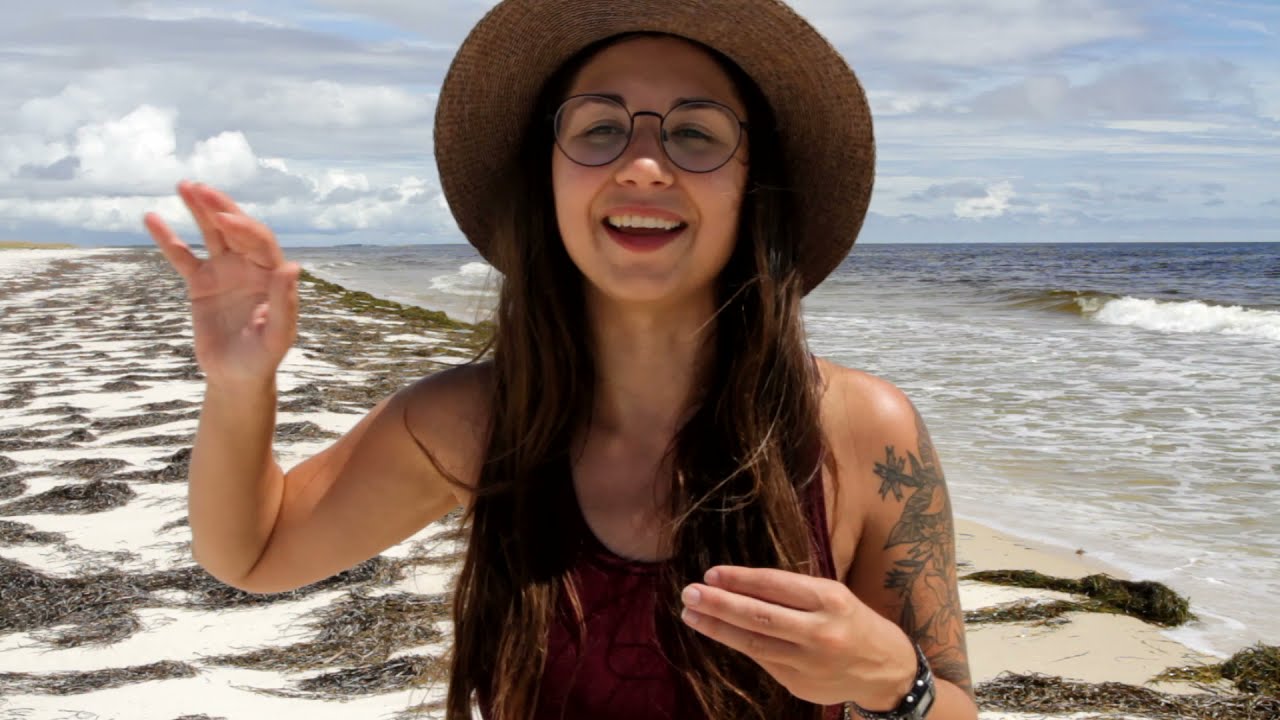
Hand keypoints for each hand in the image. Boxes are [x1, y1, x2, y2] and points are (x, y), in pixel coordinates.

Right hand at [144, 181, 300, 387]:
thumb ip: (284, 303)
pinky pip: (182, 256)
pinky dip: (168, 238)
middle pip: (235, 229)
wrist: (237, 376)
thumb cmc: (263, 358)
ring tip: (184, 185)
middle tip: (199, 187)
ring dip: (198, 210)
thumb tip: (292, 267)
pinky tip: (152, 218)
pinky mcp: (201, 284)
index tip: (224, 220)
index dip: (244, 228)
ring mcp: (225, 272)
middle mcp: (250, 267)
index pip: (259, 242)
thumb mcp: (277, 335)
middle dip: (219, 207)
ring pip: (211, 234)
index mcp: (272, 275)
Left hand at [680, 566, 916, 708]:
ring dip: (718, 628)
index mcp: (829, 599)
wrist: (886, 669)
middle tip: (689, 593)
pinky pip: (763, 661)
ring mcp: (808, 662)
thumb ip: (792, 592)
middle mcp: (819, 631)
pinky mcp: (799, 685)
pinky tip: (719, 633)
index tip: (711, 574)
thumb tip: (739, 584)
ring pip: (754, 643)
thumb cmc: (853, 622)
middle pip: (759, 616)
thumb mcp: (832, 595)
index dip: (739, 579)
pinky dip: (739, 645)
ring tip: (691, 614)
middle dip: (719, 604)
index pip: (774, 585)